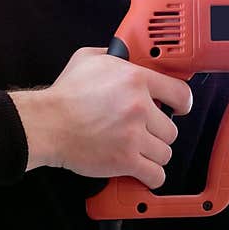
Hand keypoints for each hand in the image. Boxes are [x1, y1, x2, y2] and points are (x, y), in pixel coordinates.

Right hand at [11, 47, 192, 187]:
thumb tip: (124, 54)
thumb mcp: (88, 59)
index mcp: (136, 79)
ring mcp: (134, 135)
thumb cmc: (65, 95)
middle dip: (160, 132)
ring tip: (140, 150)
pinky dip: (152, 176)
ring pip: (165, 152)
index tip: (179, 108)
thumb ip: (112, 55)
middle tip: (145, 131)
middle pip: (172, 128)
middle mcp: (139, 107)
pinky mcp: (125, 160)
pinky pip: (155, 174)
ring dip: (154, 153)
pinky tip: (145, 171)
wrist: (46, 123)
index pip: (181, 93)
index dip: (182, 103)